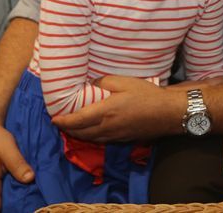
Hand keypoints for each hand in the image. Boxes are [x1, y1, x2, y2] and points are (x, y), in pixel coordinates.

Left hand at [52, 75, 181, 142]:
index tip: (54, 119)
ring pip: (90, 139)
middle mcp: (107, 127)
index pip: (78, 120)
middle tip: (59, 123)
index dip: (63, 121)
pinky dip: (91, 136)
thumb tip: (91, 85)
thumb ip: (103, 83)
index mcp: (105, 112)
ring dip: (78, 134)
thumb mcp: (124, 82)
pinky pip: (101, 140)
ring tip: (71, 127)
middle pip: (81, 133)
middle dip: (67, 129)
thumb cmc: (147, 95)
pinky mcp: (123, 139)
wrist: (168, 113)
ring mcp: (115, 135)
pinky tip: (91, 131)